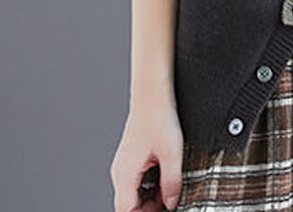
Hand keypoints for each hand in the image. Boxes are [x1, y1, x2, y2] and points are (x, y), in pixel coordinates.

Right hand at [110, 94, 183, 211]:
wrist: (153, 93)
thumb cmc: (158, 117)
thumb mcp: (172, 153)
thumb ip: (171, 183)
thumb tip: (171, 203)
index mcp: (124, 174)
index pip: (127, 210)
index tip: (163, 211)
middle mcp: (121, 170)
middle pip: (129, 204)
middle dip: (148, 208)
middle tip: (170, 203)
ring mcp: (125, 163)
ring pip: (134, 192)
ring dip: (150, 197)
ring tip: (171, 191)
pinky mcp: (132, 156)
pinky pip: (137, 179)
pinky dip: (150, 184)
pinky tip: (166, 177)